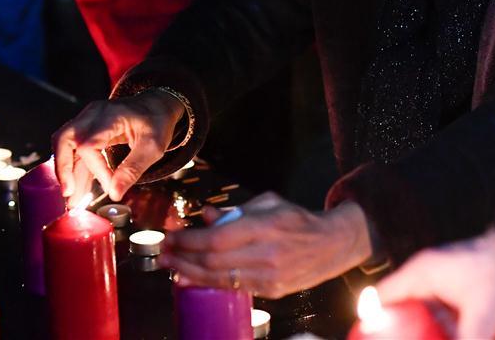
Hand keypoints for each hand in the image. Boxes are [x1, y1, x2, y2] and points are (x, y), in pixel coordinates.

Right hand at [52, 90, 184, 204]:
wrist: (157, 106)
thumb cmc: (157, 122)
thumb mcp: (153, 147)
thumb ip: (133, 169)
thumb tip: (114, 194)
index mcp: (110, 115)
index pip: (88, 145)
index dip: (96, 169)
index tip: (110, 186)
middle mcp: (93, 114)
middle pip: (64, 139)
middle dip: (63, 168)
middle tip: (69, 194)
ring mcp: (88, 119)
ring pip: (66, 145)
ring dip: (68, 172)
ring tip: (72, 200)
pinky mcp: (88, 128)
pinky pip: (75, 148)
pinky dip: (76, 167)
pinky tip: (79, 187)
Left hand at [160, 193, 372, 297]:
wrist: (331, 244)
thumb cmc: (296, 219)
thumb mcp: (268, 203)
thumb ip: (235, 210)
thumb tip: (205, 214)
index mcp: (264, 226)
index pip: (216, 238)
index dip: (188, 240)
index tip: (170, 236)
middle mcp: (266, 253)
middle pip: (213, 261)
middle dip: (183, 257)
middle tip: (164, 253)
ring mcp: (269, 276)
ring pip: (220, 279)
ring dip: (191, 274)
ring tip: (172, 268)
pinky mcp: (272, 291)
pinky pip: (235, 288)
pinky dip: (211, 284)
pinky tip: (195, 279)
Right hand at [376, 229, 494, 338]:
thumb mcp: (486, 310)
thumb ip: (470, 339)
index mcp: (423, 275)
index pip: (380, 301)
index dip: (370, 325)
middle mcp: (431, 290)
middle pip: (401, 322)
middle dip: (400, 337)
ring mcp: (450, 306)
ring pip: (425, 333)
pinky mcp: (469, 320)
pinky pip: (449, 339)